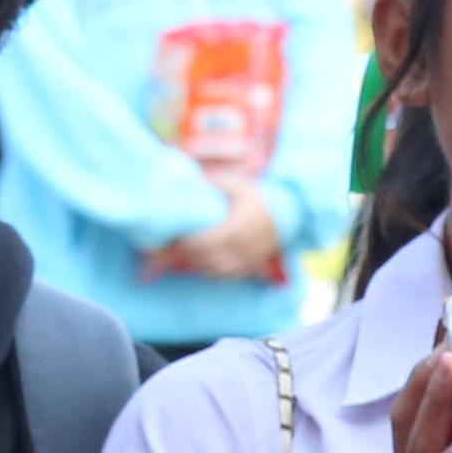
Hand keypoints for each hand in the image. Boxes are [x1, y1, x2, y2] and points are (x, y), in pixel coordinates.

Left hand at [143, 190, 286, 286]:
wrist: (291, 213)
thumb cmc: (260, 197)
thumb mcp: (237, 185)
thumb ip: (213, 182)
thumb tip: (188, 177)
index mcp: (235, 229)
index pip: (201, 243)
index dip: (181, 245)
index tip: (165, 240)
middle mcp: (240, 248)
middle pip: (203, 260)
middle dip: (181, 258)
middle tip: (160, 253)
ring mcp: (246, 260)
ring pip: (213, 270)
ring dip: (193, 266)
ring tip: (174, 259)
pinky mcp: (250, 266)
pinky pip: (225, 275)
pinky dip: (208, 271)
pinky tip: (196, 264)